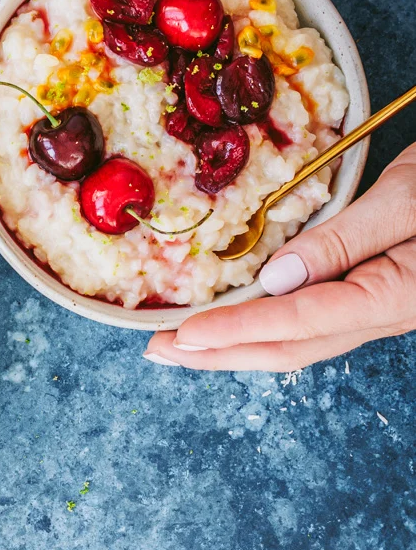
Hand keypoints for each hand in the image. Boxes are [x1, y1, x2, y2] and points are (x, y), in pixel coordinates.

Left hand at [144, 144, 415, 370]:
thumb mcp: (413, 196)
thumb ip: (345, 239)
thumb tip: (277, 279)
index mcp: (398, 296)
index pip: (298, 321)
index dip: (235, 331)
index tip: (182, 335)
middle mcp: (388, 314)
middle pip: (290, 347)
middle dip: (220, 354)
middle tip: (158, 352)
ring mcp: (384, 310)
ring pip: (299, 343)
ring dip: (237, 347)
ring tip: (181, 346)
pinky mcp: (379, 296)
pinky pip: (314, 325)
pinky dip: (266, 331)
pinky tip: (235, 327)